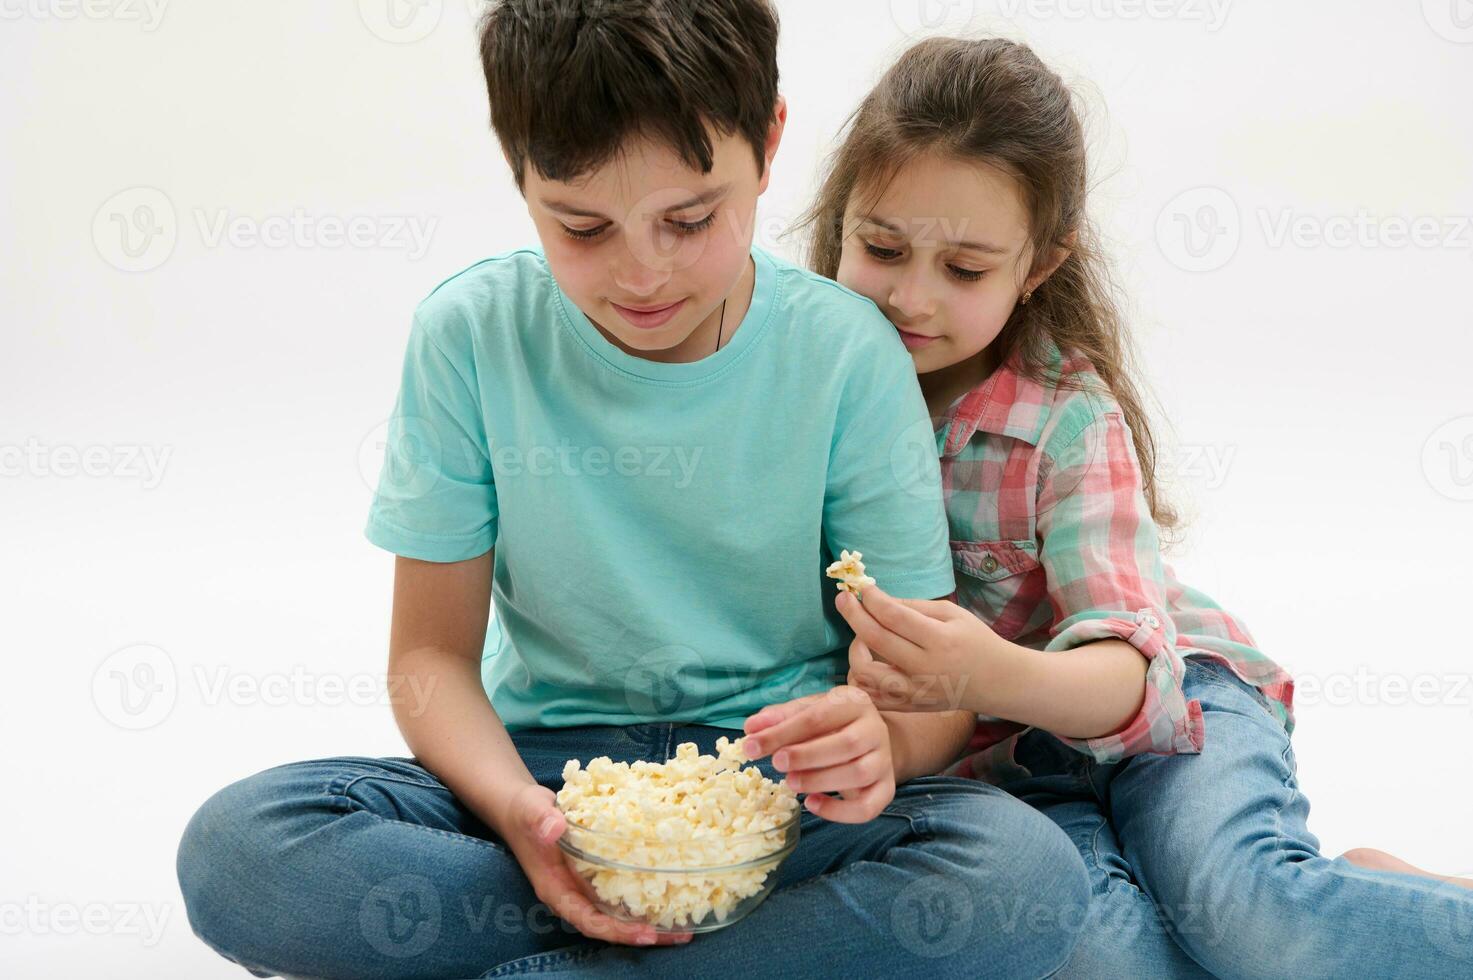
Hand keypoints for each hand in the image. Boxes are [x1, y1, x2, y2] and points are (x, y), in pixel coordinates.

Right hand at [496, 783, 691, 946]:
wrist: (523, 810)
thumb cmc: (526, 813)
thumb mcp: (531, 812)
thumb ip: (541, 820)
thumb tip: (554, 829)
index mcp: (557, 891)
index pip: (588, 921)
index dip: (616, 931)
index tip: (645, 933)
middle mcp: (574, 895)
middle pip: (609, 925)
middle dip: (642, 934)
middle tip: (679, 936)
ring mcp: (586, 887)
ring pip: (618, 913)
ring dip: (648, 921)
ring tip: (683, 927)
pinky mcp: (597, 874)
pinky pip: (621, 892)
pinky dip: (644, 897)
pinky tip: (670, 895)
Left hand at [741, 686, 894, 822]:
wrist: (871, 740)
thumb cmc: (832, 723)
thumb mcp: (808, 711)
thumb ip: (779, 719)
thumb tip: (750, 729)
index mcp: (854, 703)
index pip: (819, 716)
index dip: (784, 731)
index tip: (752, 745)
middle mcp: (875, 729)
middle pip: (847, 744)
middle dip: (807, 756)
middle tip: (777, 764)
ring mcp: (884, 760)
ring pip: (859, 774)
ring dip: (820, 781)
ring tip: (791, 783)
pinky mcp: (886, 789)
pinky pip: (868, 807)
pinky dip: (839, 811)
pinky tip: (812, 804)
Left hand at [834, 586, 1005, 713]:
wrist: (996, 682)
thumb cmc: (974, 640)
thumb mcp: (951, 614)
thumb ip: (912, 606)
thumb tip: (876, 599)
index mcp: (940, 640)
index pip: (894, 616)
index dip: (872, 599)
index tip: (861, 588)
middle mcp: (925, 669)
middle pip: (875, 640)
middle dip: (853, 614)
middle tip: (843, 598)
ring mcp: (914, 692)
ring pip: (864, 673)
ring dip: (855, 649)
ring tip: (862, 635)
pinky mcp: (907, 707)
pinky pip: (869, 695)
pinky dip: (860, 676)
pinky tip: (867, 658)